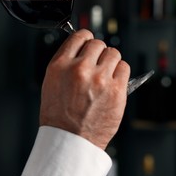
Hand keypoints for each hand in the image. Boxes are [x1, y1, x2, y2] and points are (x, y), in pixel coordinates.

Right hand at [39, 29, 129, 149]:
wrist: (69, 139)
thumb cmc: (58, 114)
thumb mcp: (51, 82)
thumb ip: (65, 62)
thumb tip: (81, 49)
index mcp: (60, 65)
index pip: (79, 36)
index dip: (86, 39)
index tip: (88, 43)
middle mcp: (80, 69)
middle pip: (98, 44)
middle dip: (97, 52)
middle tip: (96, 63)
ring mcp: (100, 79)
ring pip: (113, 53)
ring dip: (109, 61)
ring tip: (104, 74)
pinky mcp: (117, 90)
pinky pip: (124, 67)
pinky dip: (119, 72)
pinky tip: (111, 82)